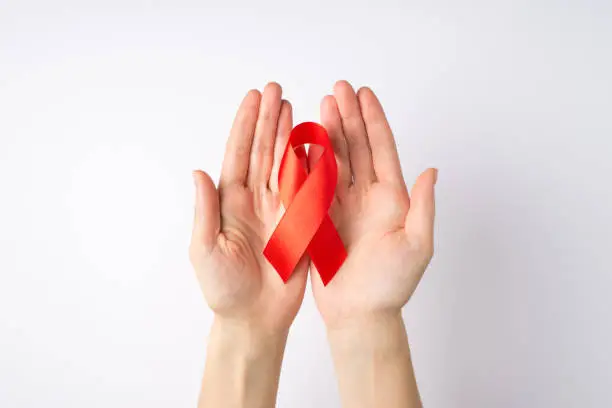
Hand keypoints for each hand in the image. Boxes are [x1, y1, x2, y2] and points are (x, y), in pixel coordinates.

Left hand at [189, 82, 307, 333]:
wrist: (255, 318)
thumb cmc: (225, 290)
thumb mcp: (205, 250)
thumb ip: (205, 212)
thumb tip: (199, 173)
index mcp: (231, 203)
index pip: (239, 155)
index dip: (245, 126)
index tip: (253, 98)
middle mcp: (255, 200)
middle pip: (263, 151)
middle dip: (268, 119)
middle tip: (275, 90)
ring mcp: (279, 209)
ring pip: (285, 163)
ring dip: (288, 134)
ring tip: (291, 106)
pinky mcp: (300, 223)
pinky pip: (308, 189)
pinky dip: (311, 164)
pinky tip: (313, 142)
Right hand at [312, 80, 436, 327]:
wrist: (360, 314)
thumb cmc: (391, 284)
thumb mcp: (417, 245)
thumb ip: (423, 207)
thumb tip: (431, 170)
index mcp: (390, 199)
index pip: (381, 150)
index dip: (373, 120)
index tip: (364, 94)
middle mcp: (366, 197)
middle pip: (356, 148)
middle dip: (348, 117)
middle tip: (338, 89)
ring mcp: (341, 206)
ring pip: (333, 161)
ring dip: (327, 133)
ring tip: (321, 106)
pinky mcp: (320, 219)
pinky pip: (312, 184)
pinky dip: (307, 162)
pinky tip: (302, 140)